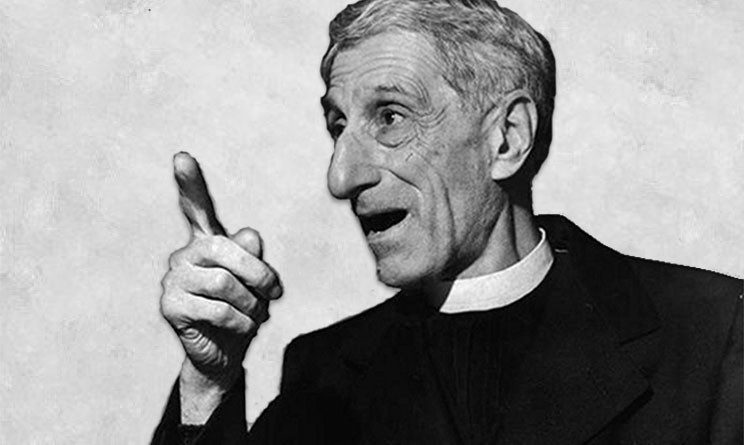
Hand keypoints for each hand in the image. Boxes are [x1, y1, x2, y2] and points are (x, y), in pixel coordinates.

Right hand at [159, 152, 282, 422]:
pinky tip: (243, 327)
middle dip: (258, 273)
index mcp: (207, 242)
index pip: (197, 208)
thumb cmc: (242, 312)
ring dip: (251, 303)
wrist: (225, 354)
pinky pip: (216, 309)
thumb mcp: (257, 284)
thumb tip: (249, 236)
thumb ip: (254, 258)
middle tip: (275, 293)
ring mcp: (173, 279)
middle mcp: (185, 254)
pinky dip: (241, 321)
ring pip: (224, 282)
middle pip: (225, 248)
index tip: (181, 156)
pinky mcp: (170, 306)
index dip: (190, 183)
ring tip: (255, 315)